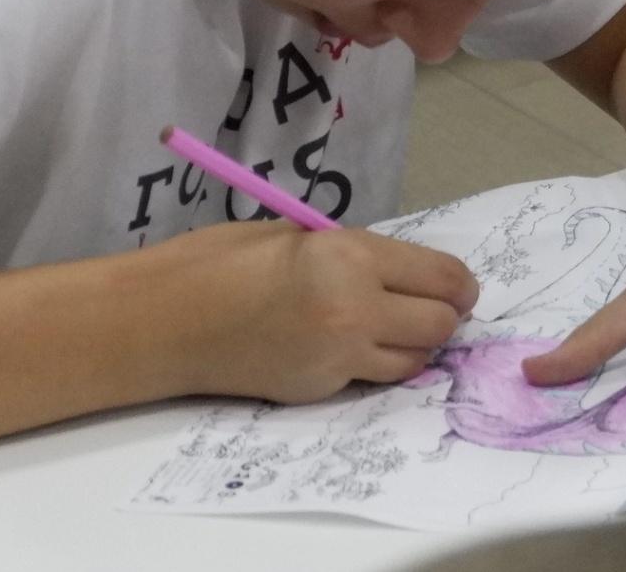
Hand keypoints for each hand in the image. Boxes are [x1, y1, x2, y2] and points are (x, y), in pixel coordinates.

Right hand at [163, 220, 477, 403]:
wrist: (165, 320)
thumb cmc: (222, 262)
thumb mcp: (302, 235)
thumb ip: (357, 254)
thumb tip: (401, 272)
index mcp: (353, 257)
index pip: (443, 278)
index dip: (460, 284)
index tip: (459, 286)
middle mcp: (357, 309)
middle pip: (441, 324)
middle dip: (446, 315)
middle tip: (432, 307)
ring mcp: (338, 357)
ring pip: (416, 360)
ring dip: (416, 345)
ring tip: (395, 328)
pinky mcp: (319, 389)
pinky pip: (372, 378)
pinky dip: (376, 365)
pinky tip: (354, 347)